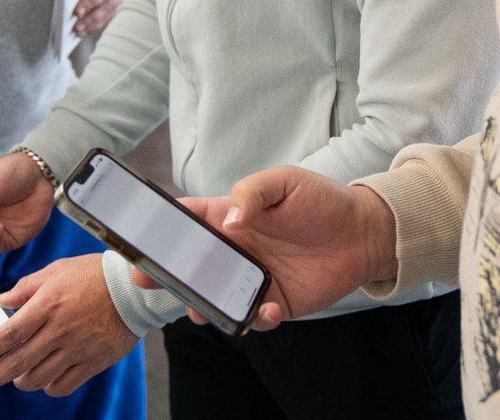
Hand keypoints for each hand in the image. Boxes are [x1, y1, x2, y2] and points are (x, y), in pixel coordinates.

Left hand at [0, 255, 137, 396]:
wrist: (134, 288)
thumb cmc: (95, 274)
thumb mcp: (59, 269)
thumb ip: (28, 286)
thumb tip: (3, 300)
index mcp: (48, 304)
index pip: (8, 334)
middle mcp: (59, 330)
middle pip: (16, 363)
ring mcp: (75, 349)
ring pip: (36, 378)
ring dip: (20, 380)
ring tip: (15, 376)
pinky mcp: (92, 363)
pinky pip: (61, 385)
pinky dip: (48, 385)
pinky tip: (44, 377)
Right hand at [129, 166, 396, 331]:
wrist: (363, 232)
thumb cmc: (321, 200)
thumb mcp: (284, 181)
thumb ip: (251, 194)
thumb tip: (228, 222)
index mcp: (230, 215)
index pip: (187, 219)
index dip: (160, 227)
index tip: (136, 234)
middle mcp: (235, 248)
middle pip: (189, 263)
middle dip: (164, 271)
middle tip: (146, 276)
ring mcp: (252, 277)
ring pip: (213, 297)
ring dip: (202, 304)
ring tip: (200, 307)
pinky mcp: (274, 301)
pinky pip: (252, 317)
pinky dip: (254, 317)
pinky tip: (269, 306)